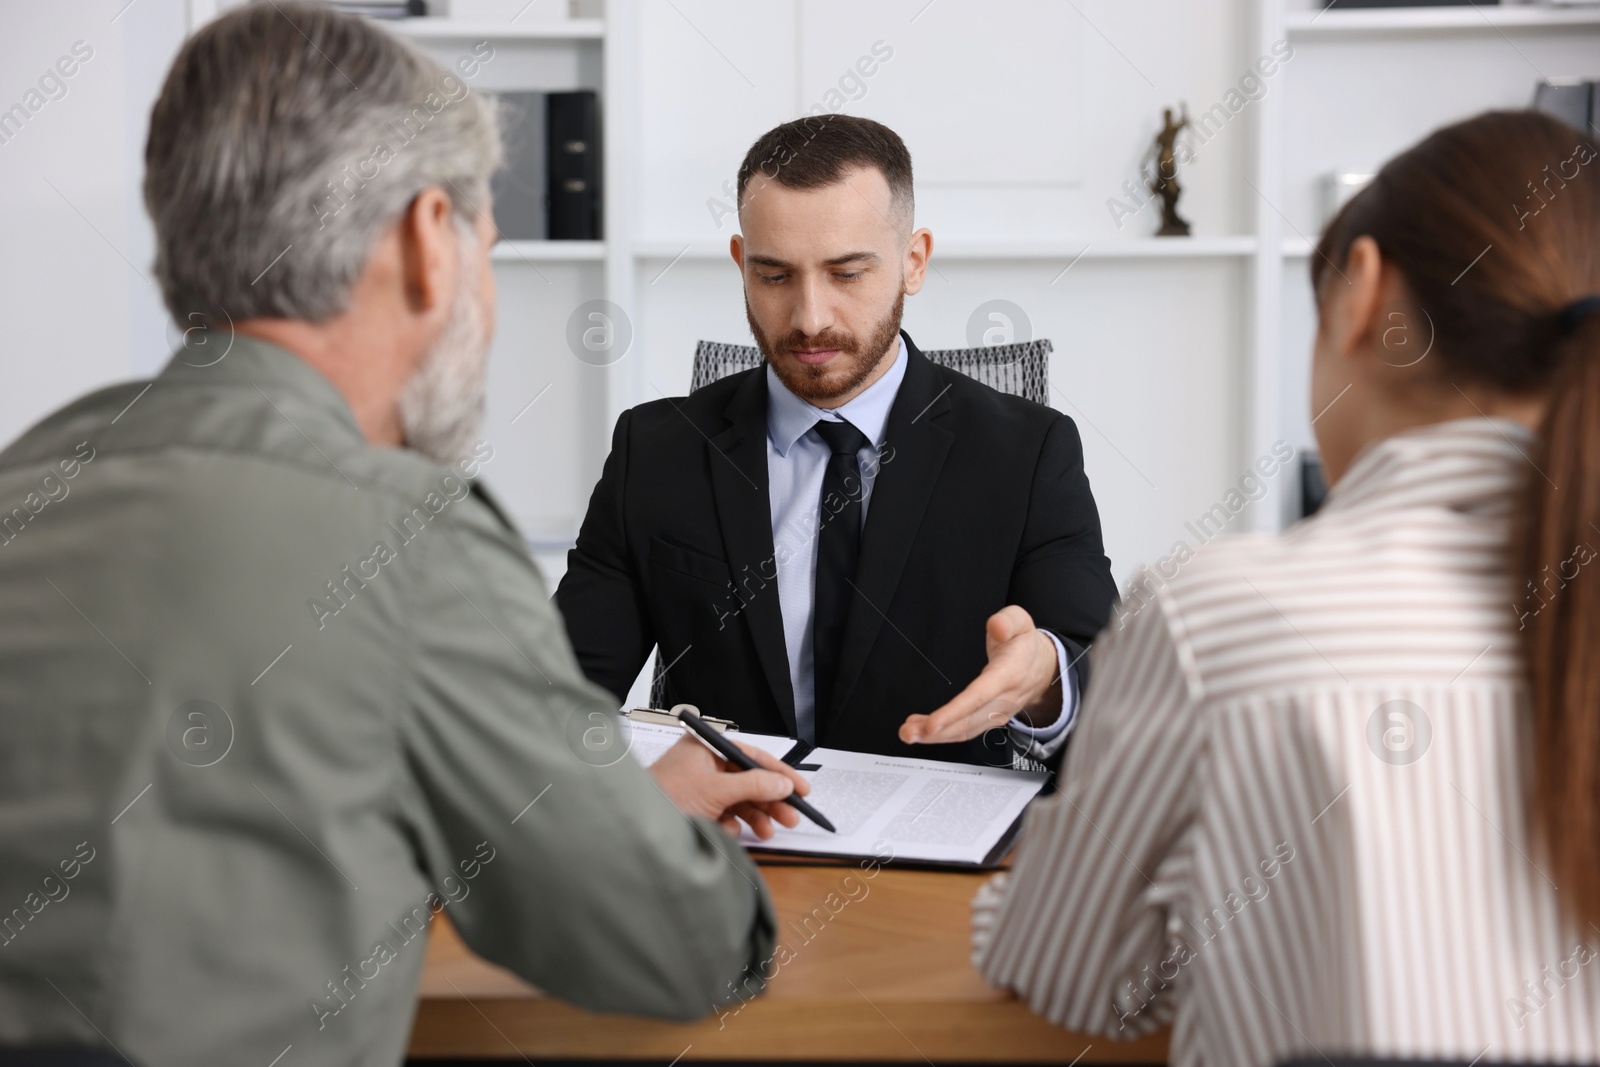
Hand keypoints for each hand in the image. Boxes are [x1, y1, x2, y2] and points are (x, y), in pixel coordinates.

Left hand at [649, 734, 811, 839]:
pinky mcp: (696, 808)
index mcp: (706, 749)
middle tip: (791, 816)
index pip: (752, 757)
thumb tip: (782, 784)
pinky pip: (724, 815)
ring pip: (739, 801)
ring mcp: (700, 788)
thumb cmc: (663, 797)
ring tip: (768, 831)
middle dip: (770, 801)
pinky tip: (727, 832)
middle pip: (749, 780)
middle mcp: (704, 765)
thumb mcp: (715, 790)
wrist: (633, 827)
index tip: (801, 789)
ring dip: (755, 817)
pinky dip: (730, 826)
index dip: (779, 773)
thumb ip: (753, 785)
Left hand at [898, 605, 1061, 744]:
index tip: (932, 723)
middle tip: (907, 733)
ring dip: (936, 736)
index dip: (955, 712)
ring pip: (965, 730)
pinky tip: (923, 729)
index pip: (979, 696)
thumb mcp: (1021, 622)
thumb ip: (1008, 621)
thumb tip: (996, 627)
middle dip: (936, 732)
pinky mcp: (991, 719)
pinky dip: (944, 734)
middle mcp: (1004, 699)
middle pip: (968, 721)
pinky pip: (966, 730)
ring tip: (909, 733)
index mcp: (1008, 674)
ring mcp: (998, 713)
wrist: (1044, 667)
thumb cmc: (1025, 643)